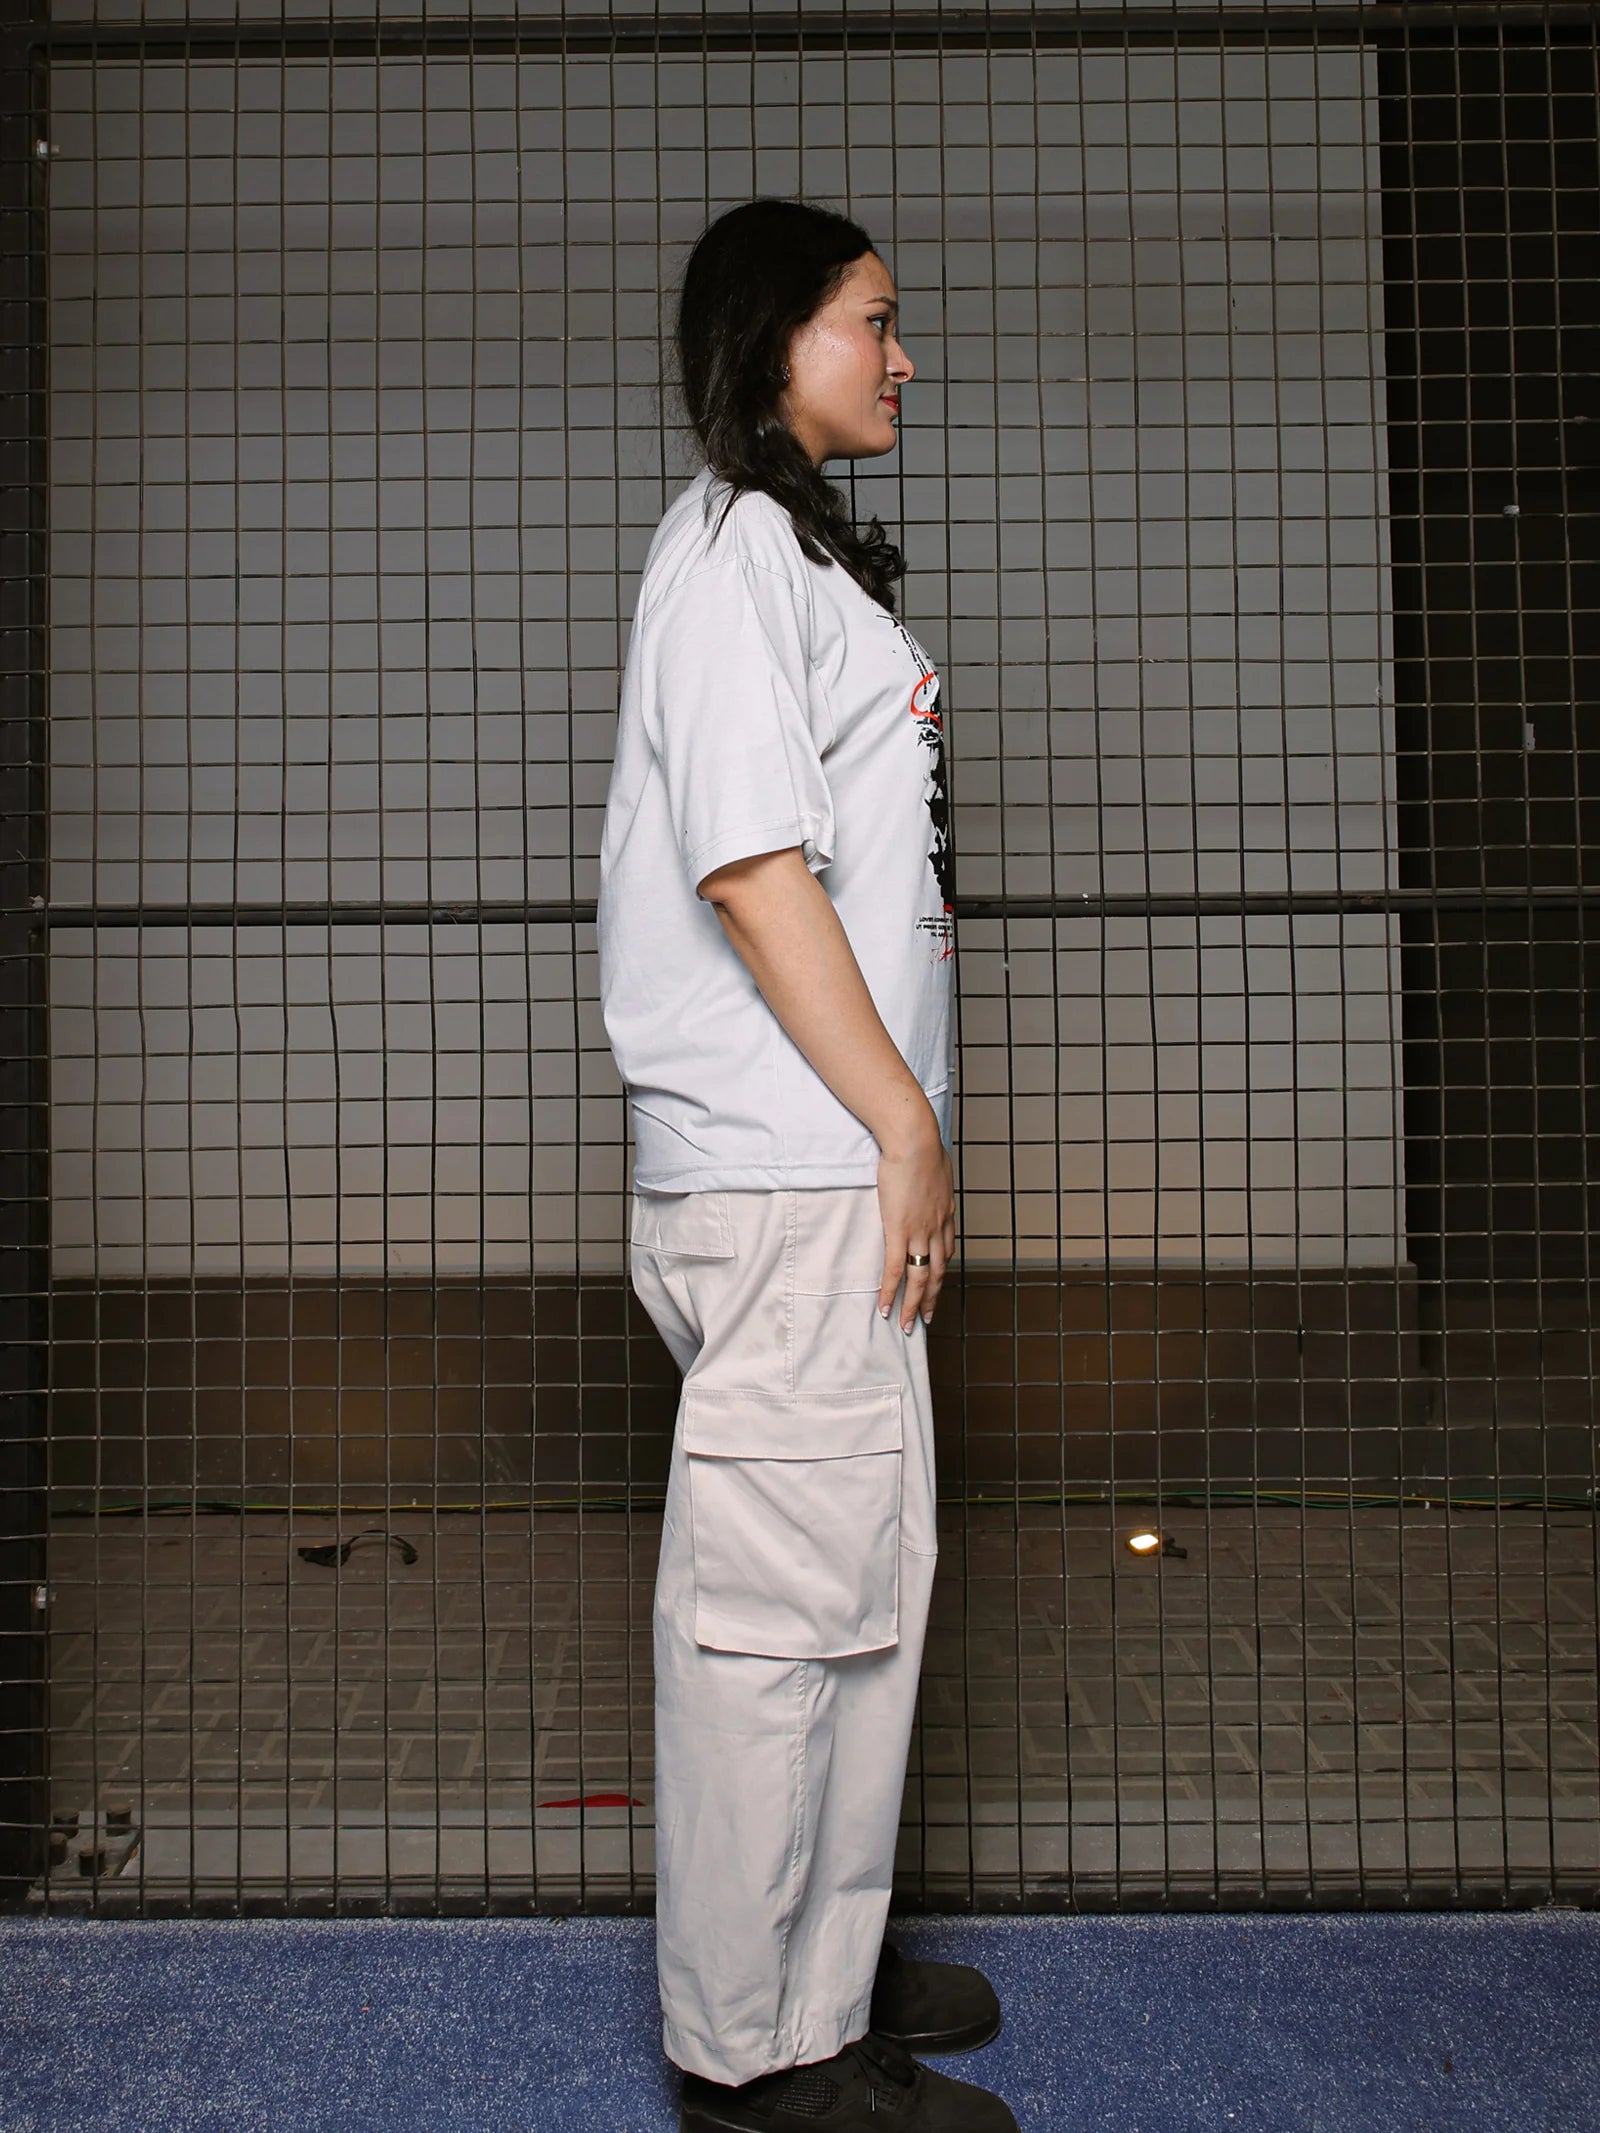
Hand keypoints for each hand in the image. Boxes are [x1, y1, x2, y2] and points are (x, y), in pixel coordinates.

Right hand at [876, 1119, 955, 1333]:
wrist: (915, 1139)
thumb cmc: (922, 1146)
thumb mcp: (935, 1166)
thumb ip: (932, 1179)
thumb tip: (928, 1175)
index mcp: (946, 1214)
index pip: (947, 1251)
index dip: (941, 1272)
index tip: (936, 1285)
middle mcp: (938, 1228)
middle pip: (938, 1272)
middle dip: (931, 1297)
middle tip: (926, 1317)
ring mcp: (920, 1231)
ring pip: (920, 1278)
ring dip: (914, 1304)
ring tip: (907, 1324)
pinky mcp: (899, 1230)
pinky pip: (896, 1269)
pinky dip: (891, 1291)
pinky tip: (886, 1307)